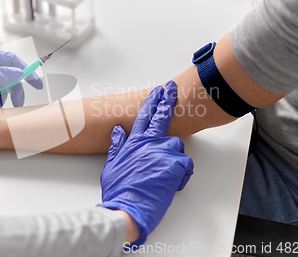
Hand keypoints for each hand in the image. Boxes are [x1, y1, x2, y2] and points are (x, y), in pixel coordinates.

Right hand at [99, 81, 193, 245]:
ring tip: (165, 172)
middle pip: (162, 116)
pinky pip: (186, 164)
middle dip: (168, 100)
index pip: (145, 115)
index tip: (159, 90)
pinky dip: (182, 173)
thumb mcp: (112, 165)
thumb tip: (118, 131)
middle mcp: (149, 143)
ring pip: (177, 144)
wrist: (126, 208)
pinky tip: (172, 182)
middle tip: (172, 88)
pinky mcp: (175, 165)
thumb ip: (117, 146)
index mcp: (134, 142)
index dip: (154, 100)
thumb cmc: (118, 190)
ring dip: (174, 155)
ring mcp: (163, 152)